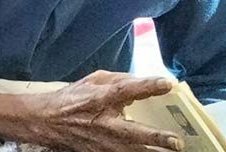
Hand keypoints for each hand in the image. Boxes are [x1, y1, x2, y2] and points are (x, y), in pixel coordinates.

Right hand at [24, 71, 182, 151]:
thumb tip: (143, 83)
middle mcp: (103, 123)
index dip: (146, 86)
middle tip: (176, 141)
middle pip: (133, 132)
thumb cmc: (74, 98)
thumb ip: (118, 80)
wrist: (49, 122)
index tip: (167, 84)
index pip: (125, 90)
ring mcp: (103, 143)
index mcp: (99, 98)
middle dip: (155, 138)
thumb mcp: (93, 80)